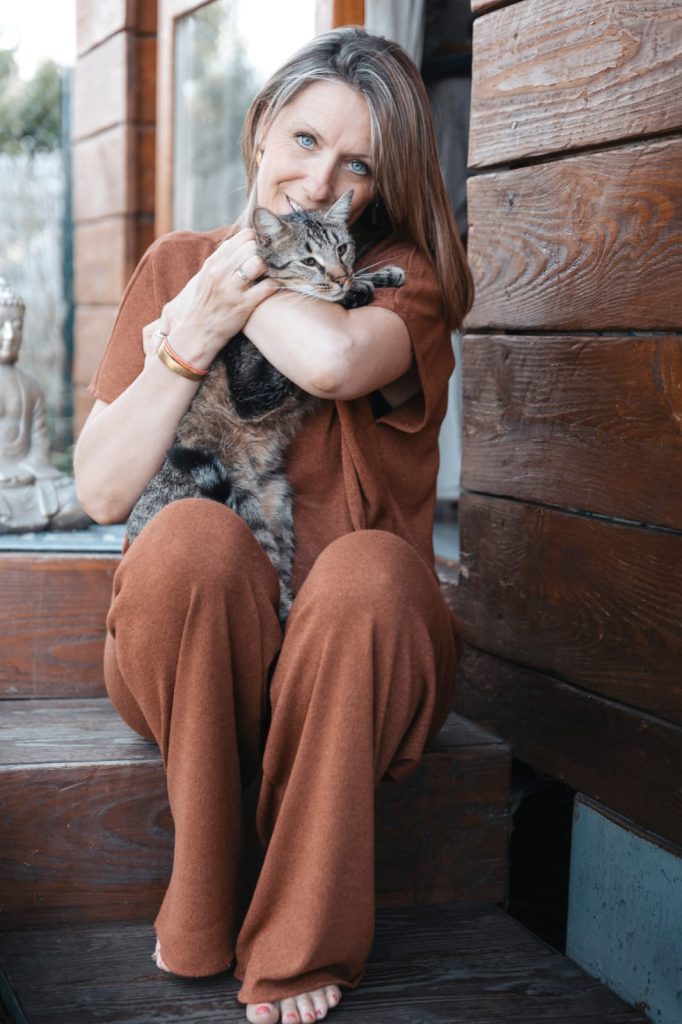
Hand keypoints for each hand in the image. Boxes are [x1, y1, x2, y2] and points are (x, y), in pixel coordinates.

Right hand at [157, 229, 279, 361]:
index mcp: (213, 263)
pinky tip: (274, 286)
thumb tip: (239, 242)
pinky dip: (274, 285)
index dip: (255, 240)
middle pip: (252, 248)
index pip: (241, 238)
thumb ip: (221, 260)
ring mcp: (232, 290)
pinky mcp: (243, 306)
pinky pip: (267, 287)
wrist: (197, 332)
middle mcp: (221, 273)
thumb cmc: (204, 304)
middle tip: (268, 261)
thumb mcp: (205, 277)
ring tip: (269, 273)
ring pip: (259, 263)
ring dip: (268, 267)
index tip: (260, 246)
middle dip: (263, 253)